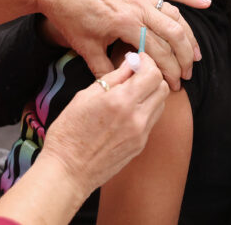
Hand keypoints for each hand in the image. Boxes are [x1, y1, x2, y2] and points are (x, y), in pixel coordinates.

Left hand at [34, 0, 208, 89]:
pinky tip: (206, 3)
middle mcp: (137, 5)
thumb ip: (106, 70)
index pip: (158, 52)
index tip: (173, 86)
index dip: (168, 71)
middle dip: (185, 57)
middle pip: (174, 34)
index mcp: (125, 23)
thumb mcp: (85, 48)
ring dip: (188, 35)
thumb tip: (124, 87)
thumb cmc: (70, 16)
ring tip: (195, 54)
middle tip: (187, 75)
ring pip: (175, 14)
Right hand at [39, 54, 169, 196]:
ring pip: (161, 103)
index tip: (139, 59)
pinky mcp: (140, 146)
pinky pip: (152, 120)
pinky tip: (129, 109)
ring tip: (132, 91)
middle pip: (163, 87)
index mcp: (120, 101)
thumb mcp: (86, 96)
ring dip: (152, 92)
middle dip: (152, 75)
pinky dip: (147, 109)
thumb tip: (131, 62)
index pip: (153, 74)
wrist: (67, 172)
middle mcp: (136, 118)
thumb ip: (113, 77)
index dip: (148, 62)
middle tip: (137, 73)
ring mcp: (140, 134)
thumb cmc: (69, 132)